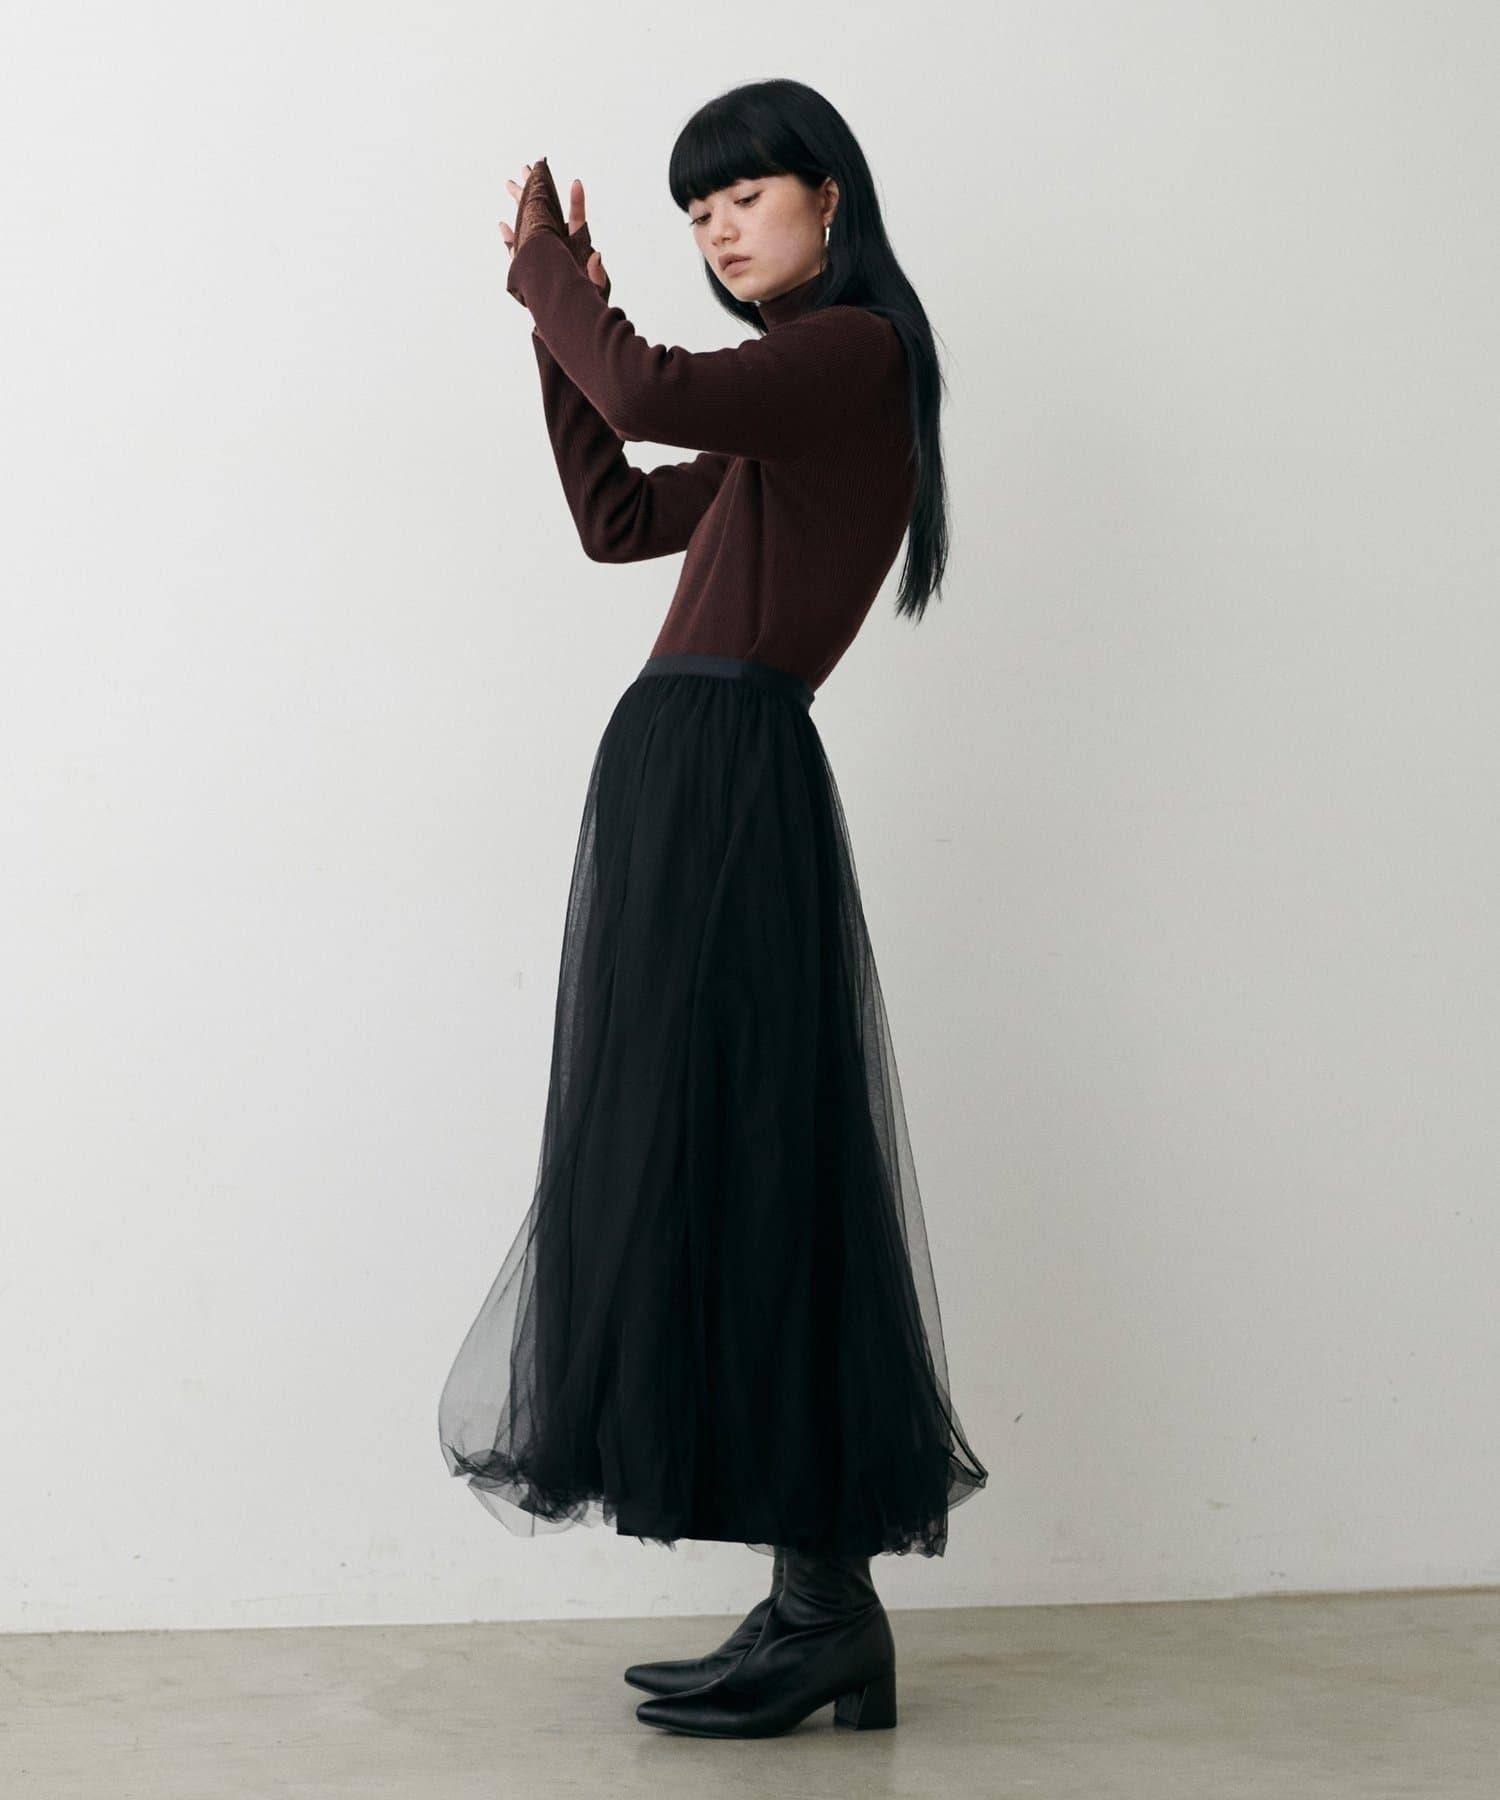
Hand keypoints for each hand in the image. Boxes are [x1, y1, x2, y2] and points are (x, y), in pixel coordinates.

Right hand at [502, 161, 611, 307]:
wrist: (574, 319)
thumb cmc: (590, 302)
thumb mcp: (596, 287)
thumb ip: (596, 271)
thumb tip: (597, 254)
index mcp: (577, 246)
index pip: (577, 220)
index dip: (577, 202)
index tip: (576, 183)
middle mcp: (559, 244)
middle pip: (547, 212)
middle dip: (535, 190)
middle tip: (524, 168)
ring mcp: (545, 254)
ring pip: (530, 224)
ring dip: (519, 206)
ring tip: (509, 184)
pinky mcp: (533, 268)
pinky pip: (519, 251)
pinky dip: (510, 240)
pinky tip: (502, 225)